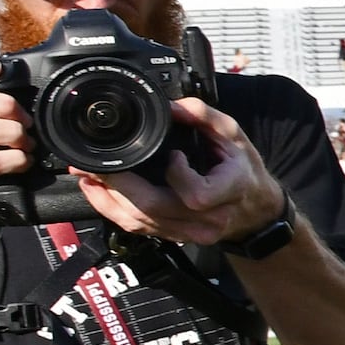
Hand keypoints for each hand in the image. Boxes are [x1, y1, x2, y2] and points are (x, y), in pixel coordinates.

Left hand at [77, 97, 286, 248]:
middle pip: (153, 208)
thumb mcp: (233, 134)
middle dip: (117, 185)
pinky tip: (101, 193)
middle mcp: (209, 218)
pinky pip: (139, 228)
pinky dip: (115, 211)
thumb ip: (203, 114)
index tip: (174, 155)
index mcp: (229, 190)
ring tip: (89, 176)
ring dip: (108, 199)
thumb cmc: (244, 170)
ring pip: (140, 222)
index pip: (195, 195)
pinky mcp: (175, 237)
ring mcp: (191, 232)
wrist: (255, 209)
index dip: (177, 175)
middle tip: (93, 165)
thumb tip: (170, 107)